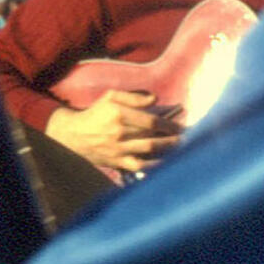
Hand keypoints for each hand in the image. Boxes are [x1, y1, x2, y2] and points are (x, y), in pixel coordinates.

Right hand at [45, 90, 182, 172]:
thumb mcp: (110, 97)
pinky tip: (167, 164)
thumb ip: (133, 96)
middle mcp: (119, 132)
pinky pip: (139, 166)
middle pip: (152, 137)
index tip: (182, 126)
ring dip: (168, 151)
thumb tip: (155, 99)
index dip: (168, 125)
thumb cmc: (96, 113)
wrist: (74, 135)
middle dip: (173, 139)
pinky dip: (154, 166)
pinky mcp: (117, 162)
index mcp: (118, 114)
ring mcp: (118, 149)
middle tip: (189, 139)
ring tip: (183, 149)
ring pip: (148, 152)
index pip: (149, 121)